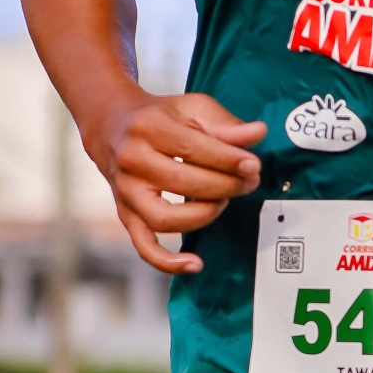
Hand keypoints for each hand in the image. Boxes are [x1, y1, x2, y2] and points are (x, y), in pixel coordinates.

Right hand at [91, 90, 266, 274]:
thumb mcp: (192, 109)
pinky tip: (195, 263)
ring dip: (204, 215)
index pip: (194, 148)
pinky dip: (167, 261)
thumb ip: (225, 124)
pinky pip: (144, 246)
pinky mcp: (125, 214)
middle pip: (184, 183)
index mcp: (149, 127)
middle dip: (225, 186)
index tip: (252, 165)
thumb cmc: (160, 117)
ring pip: (165, 218)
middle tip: (248, 182)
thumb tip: (258, 133)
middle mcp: (132, 160)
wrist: (113, 126)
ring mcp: (126, 192)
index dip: (229, 160)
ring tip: (224, 201)